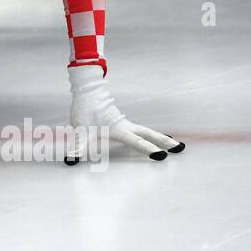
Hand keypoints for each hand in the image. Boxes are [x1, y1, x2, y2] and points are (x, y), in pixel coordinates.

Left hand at [66, 65, 183, 162]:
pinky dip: (149, 133)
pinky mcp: (121, 121)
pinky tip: (151, 137)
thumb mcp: (80, 130)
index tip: (162, 156)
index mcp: (119, 129)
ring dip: (159, 137)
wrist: (87, 90)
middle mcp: (125, 126)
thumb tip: (70, 159)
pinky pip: (139, 129)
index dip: (149, 150)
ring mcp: (124, 123)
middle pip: (149, 134)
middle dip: (164, 141)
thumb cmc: (84, 109)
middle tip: (180, 148)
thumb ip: (78, 146)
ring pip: (146, 130)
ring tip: (172, 143)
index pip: (137, 142)